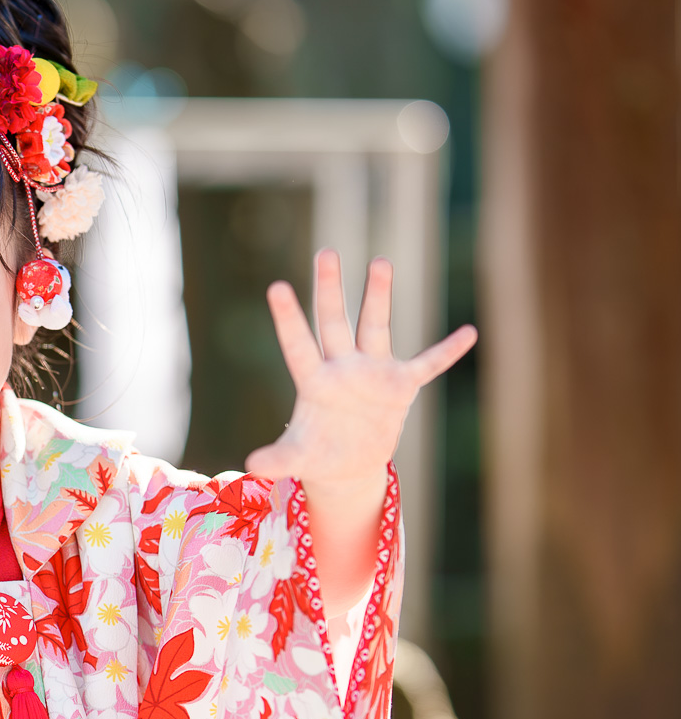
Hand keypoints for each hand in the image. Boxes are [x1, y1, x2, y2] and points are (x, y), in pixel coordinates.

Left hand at [245, 250, 476, 486]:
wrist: (347, 465)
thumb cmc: (316, 455)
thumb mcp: (297, 459)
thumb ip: (277, 459)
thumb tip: (250, 466)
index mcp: (313, 381)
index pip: (298, 345)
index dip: (288, 318)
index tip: (276, 286)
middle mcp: (341, 367)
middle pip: (333, 322)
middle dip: (329, 289)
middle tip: (326, 252)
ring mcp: (372, 372)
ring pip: (375, 327)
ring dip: (379, 296)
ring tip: (380, 261)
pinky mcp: (400, 386)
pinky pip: (428, 365)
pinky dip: (447, 352)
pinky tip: (469, 333)